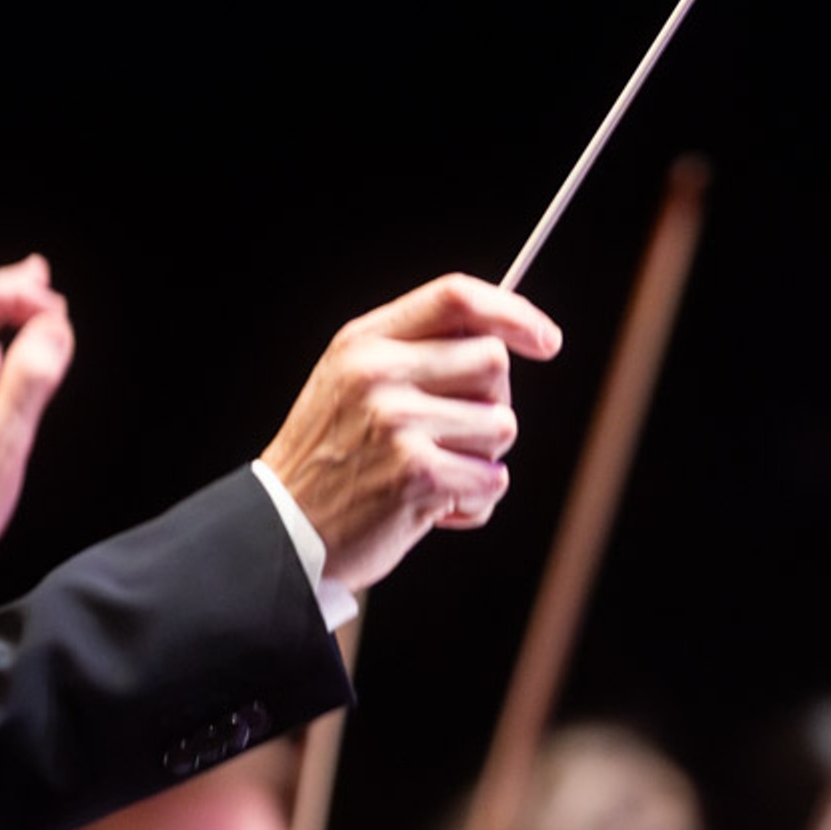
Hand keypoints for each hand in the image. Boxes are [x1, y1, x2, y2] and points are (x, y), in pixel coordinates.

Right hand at [259, 277, 561, 591]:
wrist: (284, 531)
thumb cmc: (332, 457)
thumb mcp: (352, 381)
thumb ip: (415, 351)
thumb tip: (507, 337)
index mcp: (363, 342)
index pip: (455, 298)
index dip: (513, 312)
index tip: (546, 340)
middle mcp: (379, 375)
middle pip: (493, 361)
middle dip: (491, 403)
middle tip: (454, 437)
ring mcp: (398, 424)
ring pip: (502, 424)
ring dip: (483, 459)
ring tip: (434, 475)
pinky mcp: (418, 477)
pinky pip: (493, 480)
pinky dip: (473, 502)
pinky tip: (433, 509)